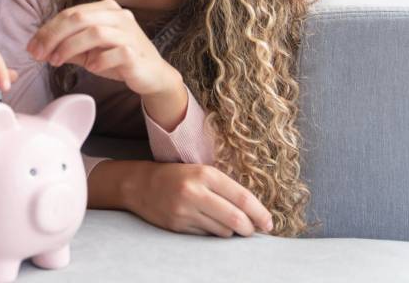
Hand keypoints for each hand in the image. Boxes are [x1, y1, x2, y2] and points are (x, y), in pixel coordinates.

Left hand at [27, 0, 174, 95]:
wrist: (152, 75)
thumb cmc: (119, 60)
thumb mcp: (89, 51)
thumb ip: (68, 47)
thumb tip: (40, 48)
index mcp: (106, 9)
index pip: (70, 13)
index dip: (48, 30)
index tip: (32, 47)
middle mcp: (119, 16)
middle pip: (78, 18)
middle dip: (53, 36)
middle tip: (39, 54)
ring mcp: (129, 33)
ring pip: (94, 32)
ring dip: (70, 48)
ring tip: (57, 62)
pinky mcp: (136, 52)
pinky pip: (114, 52)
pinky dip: (98, 60)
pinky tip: (91, 68)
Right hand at [127, 162, 272, 236]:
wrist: (140, 184)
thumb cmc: (177, 176)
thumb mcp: (201, 172)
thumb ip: (225, 188)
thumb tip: (254, 212)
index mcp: (205, 174)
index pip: (242, 198)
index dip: (260, 214)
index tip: (269, 223)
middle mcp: (195, 192)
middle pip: (236, 219)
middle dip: (248, 228)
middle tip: (252, 230)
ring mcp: (185, 211)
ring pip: (222, 231)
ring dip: (231, 232)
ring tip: (227, 225)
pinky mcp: (177, 225)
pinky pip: (206, 236)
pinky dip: (212, 233)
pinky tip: (208, 224)